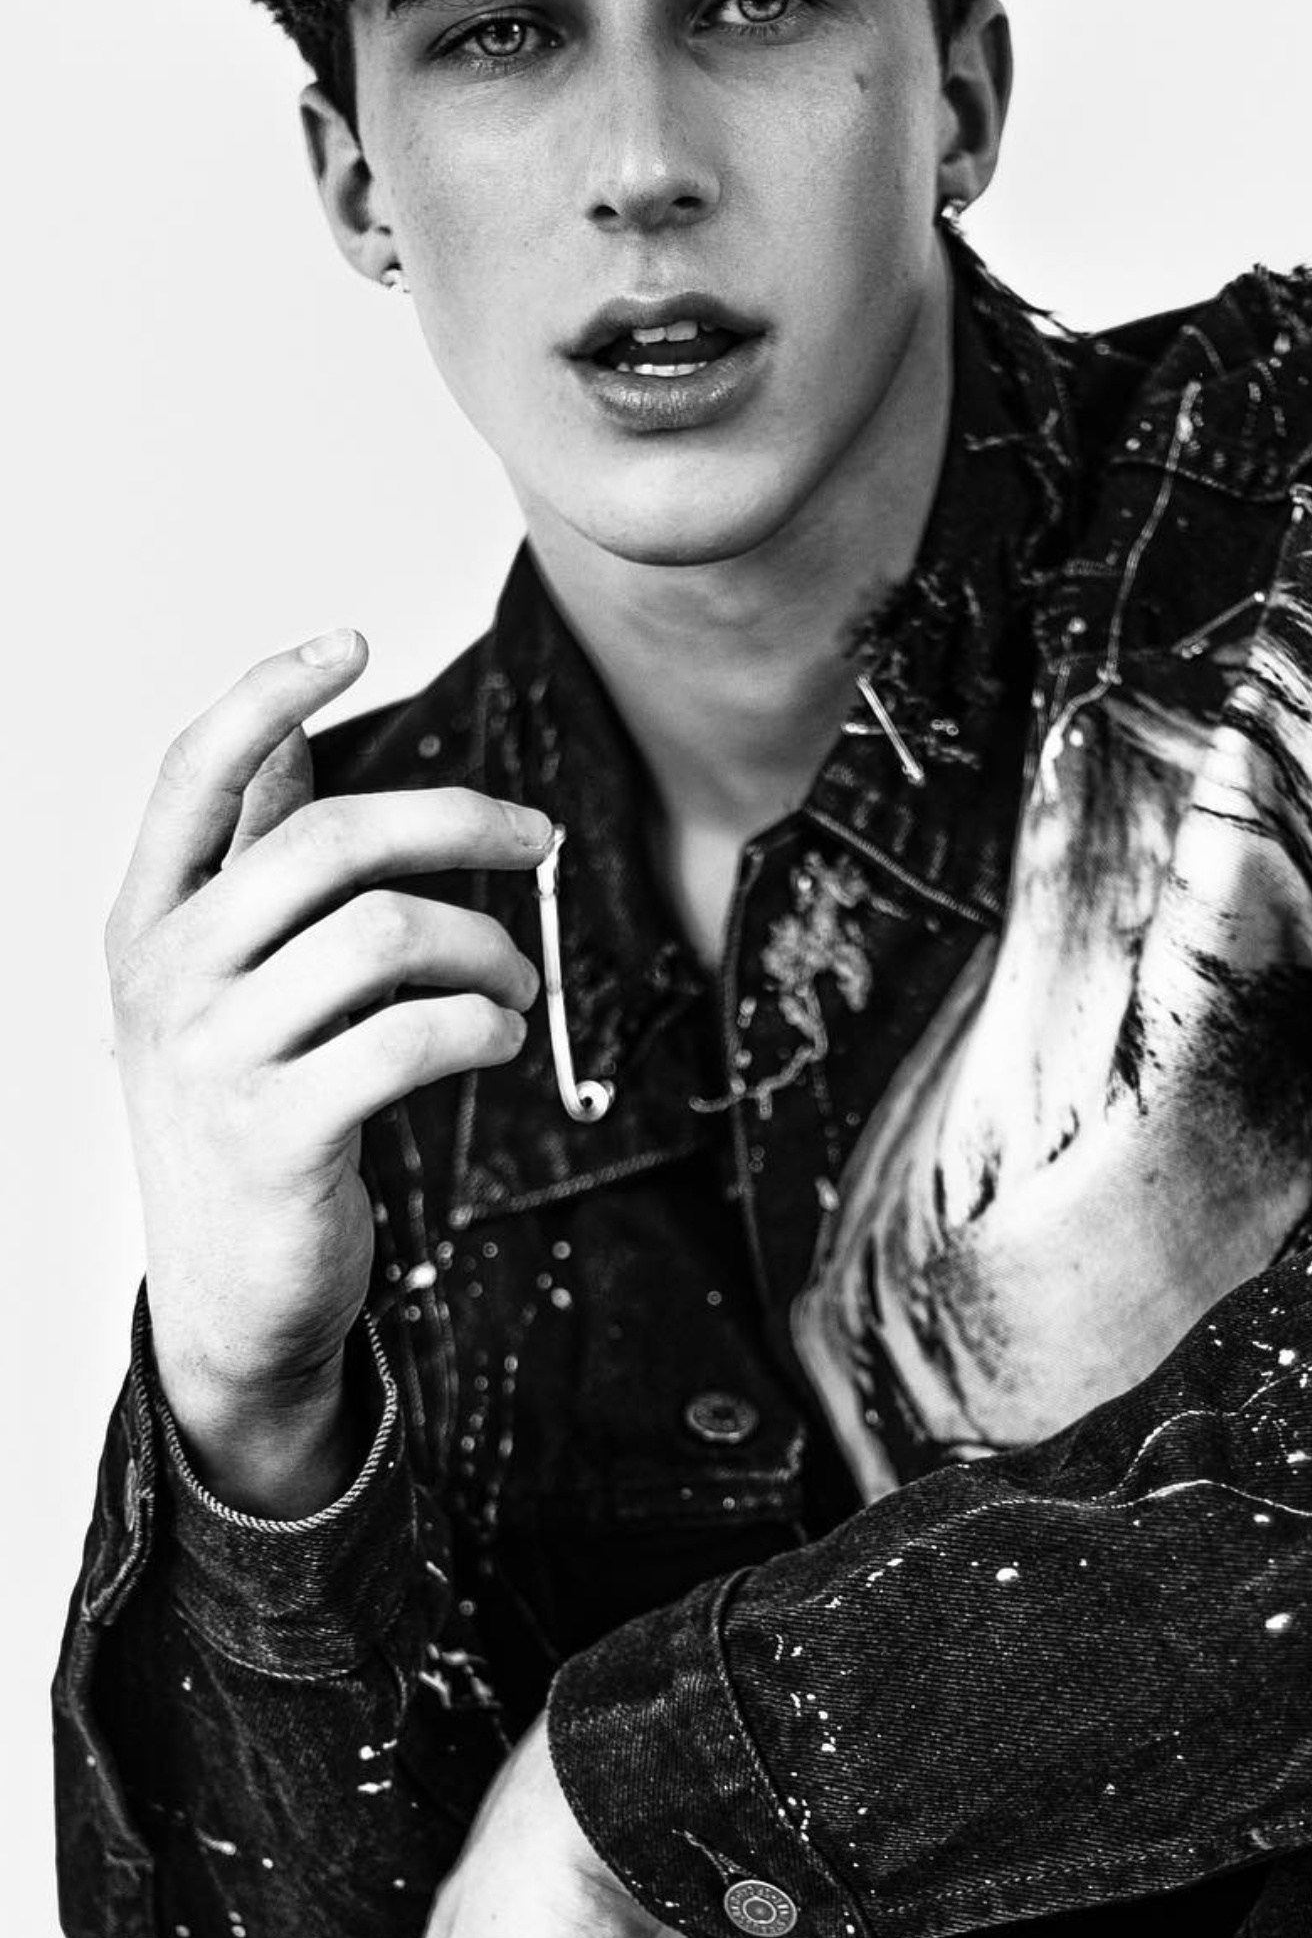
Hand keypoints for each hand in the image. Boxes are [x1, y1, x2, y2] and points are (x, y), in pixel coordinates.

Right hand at [105, 629, 552, 1512]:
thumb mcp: (222, 985)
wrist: (228, 1298)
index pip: (195, 774)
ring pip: (387, 934)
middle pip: (329, 840)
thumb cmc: (245, 1117)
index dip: (269, 693)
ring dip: (486, 945)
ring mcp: (216, 1057)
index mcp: (147, 923)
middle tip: (538, 838)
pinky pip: (413, 1035)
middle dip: (459, 822)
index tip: (351, 639)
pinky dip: (482, 1025)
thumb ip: (248, 867)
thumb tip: (290, 738)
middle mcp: (166, 977)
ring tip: (512, 983)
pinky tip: (494, 1040)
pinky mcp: (282, 1133)